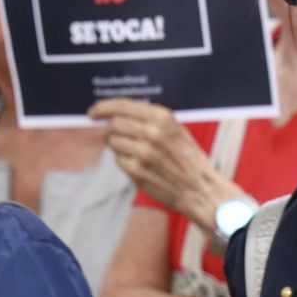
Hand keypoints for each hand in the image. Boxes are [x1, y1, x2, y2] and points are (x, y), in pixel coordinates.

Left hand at [89, 98, 226, 225]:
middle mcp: (152, 132)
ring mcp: (143, 152)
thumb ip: (151, 120)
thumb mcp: (177, 131)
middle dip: (111, 129)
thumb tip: (117, 113)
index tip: (94, 113)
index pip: (121, 106)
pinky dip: (125, 161)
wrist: (201, 190)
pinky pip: (118, 159)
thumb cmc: (189, 160)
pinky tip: (140, 165)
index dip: (103, 108)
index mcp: (163, 118)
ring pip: (112, 141)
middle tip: (117, 135)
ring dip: (117, 145)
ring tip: (135, 152)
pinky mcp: (136, 170)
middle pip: (113, 124)